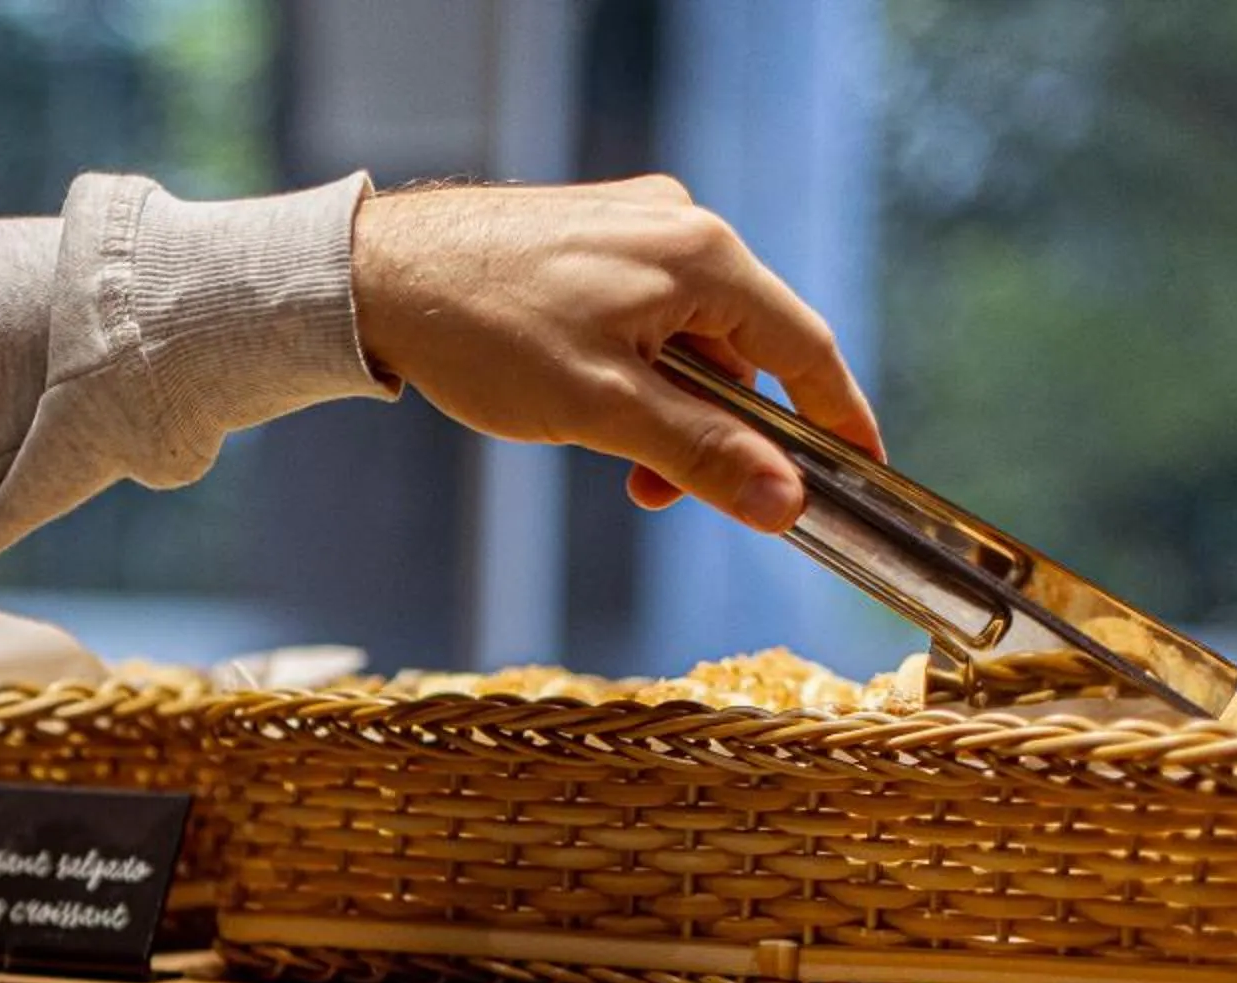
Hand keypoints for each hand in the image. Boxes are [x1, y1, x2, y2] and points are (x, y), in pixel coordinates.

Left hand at [351, 175, 882, 530]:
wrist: (376, 277)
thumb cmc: (484, 335)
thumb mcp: (603, 411)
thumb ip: (700, 456)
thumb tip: (784, 502)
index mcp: (703, 257)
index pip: (804, 349)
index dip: (837, 419)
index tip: (859, 471)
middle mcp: (681, 227)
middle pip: (743, 350)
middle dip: (715, 431)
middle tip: (658, 493)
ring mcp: (635, 226)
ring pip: (689, 340)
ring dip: (667, 409)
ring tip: (609, 453)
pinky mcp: (594, 237)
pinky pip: (647, 316)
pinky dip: (635, 372)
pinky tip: (584, 401)